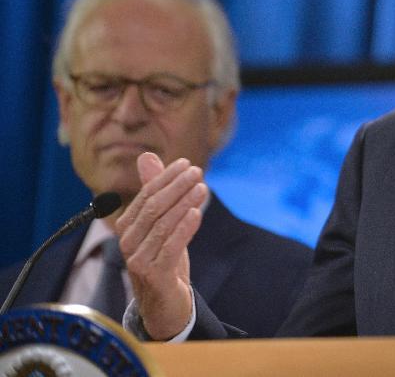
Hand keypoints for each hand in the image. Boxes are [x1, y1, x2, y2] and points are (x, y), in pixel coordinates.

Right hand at [115, 152, 207, 339]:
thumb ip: (155, 191)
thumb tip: (147, 156)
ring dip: (184, 203)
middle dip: (177, 187)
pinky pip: (170, 247)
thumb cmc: (163, 258)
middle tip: (198, 172)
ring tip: (202, 188)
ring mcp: (138, 260)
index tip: (187, 163)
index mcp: (128, 226)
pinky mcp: (153, 275)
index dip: (166, 178)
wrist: (165, 303)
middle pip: (154, 208)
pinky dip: (184, 228)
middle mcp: (128, 242)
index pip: (146, 195)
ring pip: (163, 225)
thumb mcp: (162, 223)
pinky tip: (196, 213)